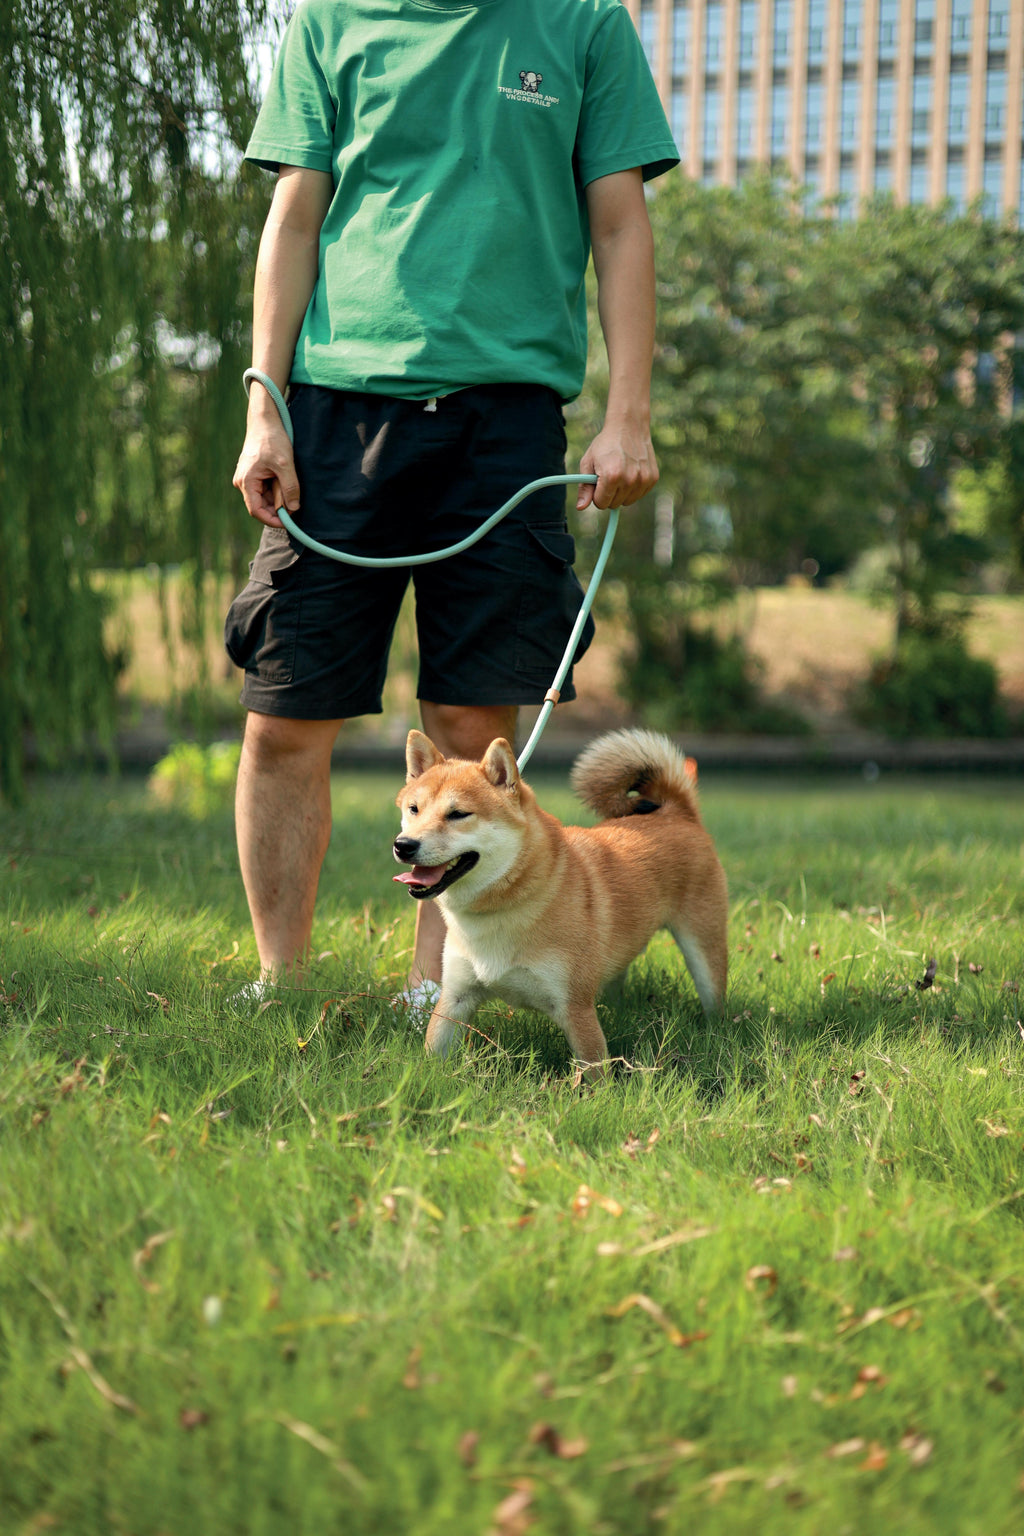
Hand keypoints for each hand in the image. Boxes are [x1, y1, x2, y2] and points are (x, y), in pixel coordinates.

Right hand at [232, 405, 300, 529]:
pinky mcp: (253, 474)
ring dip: (278, 495)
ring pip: (265, 497)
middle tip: (294, 499)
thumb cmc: (272, 439)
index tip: (288, 522)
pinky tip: (283, 478)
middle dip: (278, 506)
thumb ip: (290, 488)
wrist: (265, 420)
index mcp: (246, 481)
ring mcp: (247, 478)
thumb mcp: (285, 464)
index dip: (272, 520)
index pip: (256, 511)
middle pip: (261, 505)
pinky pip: (265, 488)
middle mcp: (242, 482)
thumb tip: (294, 509)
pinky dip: (276, 488)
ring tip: (287, 480)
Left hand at [576, 420, 658, 510]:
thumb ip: (584, 487)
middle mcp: (630, 480)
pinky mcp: (652, 479)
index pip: (601, 504)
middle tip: (608, 475)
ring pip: (627, 502)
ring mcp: (643, 480)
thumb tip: (580, 508)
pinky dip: (633, 488)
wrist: (628, 426)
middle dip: (608, 494)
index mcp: (611, 476)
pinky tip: (631, 472)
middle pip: (614, 504)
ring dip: (621, 492)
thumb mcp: (588, 462)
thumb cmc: (605, 444)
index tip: (597, 482)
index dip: (596, 495)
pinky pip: (638, 495)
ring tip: (620, 472)